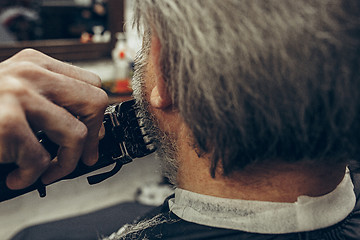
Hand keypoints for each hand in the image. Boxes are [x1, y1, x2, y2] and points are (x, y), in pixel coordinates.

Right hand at [0, 49, 107, 188]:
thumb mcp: (19, 97)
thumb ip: (52, 104)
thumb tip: (93, 132)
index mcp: (36, 64)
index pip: (92, 84)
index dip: (96, 115)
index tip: (92, 135)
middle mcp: (29, 74)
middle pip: (95, 102)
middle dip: (92, 137)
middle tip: (80, 157)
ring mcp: (18, 95)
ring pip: (76, 134)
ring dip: (65, 163)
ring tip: (47, 172)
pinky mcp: (7, 122)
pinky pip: (42, 159)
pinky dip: (31, 176)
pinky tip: (17, 174)